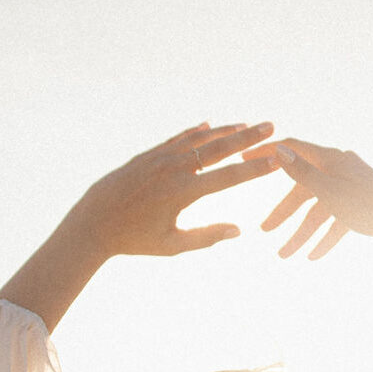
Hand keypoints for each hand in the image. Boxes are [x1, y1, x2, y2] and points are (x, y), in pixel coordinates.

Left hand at [75, 122, 279, 258]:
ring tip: (247, 125)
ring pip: (200, 139)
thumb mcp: (172, 245)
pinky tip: (209, 126)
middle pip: (219, 148)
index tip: (277, 160)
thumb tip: (238, 231)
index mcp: (184, 193)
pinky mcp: (149, 154)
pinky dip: (196, 132)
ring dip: (225, 131)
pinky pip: (178, 139)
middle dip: (248, 137)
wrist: (95, 221)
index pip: (228, 178)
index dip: (255, 169)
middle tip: (271, 127)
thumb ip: (206, 237)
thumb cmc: (135, 239)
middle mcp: (174, 169)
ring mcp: (161, 158)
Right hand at [242, 138, 372, 258]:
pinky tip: (313, 257)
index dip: (267, 153)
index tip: (245, 158)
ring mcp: (350, 187)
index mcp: (331, 159)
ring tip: (286, 257)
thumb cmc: (368, 206)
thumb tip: (278, 151)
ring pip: (318, 210)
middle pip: (304, 189)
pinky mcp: (359, 204)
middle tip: (264, 232)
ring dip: (303, 234)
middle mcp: (339, 168)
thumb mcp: (328, 192)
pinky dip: (325, 237)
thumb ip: (301, 173)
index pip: (292, 149)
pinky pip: (336, 220)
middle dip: (284, 213)